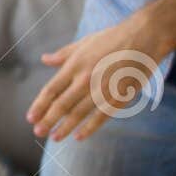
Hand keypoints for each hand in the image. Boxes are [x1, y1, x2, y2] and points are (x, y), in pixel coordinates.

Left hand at [26, 14, 174, 141]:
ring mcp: (102, 89)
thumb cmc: (112, 39)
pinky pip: (101, 117)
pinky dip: (89, 128)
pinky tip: (79, 137)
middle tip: (37, 132)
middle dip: (48, 120)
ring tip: (54, 138)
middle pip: (62, 104)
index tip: (31, 117)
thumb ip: (64, 54)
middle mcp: (85, 79)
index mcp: (75, 65)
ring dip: (65, 127)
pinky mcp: (119, 96)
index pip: (51, 90)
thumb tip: (44, 59)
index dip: (40, 105)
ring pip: (79, 113)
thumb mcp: (84, 43)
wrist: (144, 37)